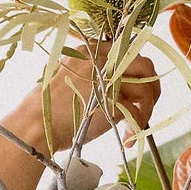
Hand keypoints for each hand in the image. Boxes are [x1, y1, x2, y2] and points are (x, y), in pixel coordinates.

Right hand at [6, 48, 159, 152]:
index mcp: (91, 51)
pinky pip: (137, 112)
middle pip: (144, 65)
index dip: (138, 73)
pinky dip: (137, 128)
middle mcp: (102, 59)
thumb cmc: (52, 108)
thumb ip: (97, 75)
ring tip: (133, 129)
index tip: (137, 92)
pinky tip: (127, 139)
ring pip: (146, 89)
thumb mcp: (73, 78)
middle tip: (145, 109)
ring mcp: (108, 78)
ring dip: (146, 112)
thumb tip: (126, 87)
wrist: (38, 123)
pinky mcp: (112, 99)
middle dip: (151, 89)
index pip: (127, 53)